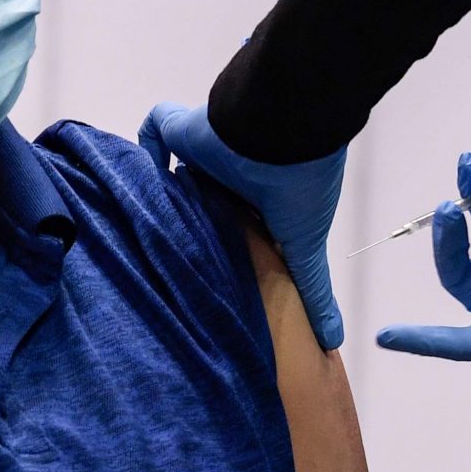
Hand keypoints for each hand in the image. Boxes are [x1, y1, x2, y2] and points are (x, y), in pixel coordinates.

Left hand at [142, 102, 347, 347]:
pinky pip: (156, 132)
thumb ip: (315, 294)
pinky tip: (136, 182)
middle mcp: (233, 172)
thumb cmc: (297, 188)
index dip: (221, 238)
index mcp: (259, 195)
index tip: (207, 267)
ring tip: (143, 225)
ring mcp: (207, 149)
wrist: (280, 131)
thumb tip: (334, 341)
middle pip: (202, 197)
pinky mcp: (182, 130)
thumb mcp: (306, 249)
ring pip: (176, 170)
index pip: (236, 220)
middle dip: (189, 217)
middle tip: (168, 250)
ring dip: (164, 190)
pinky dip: (145, 149)